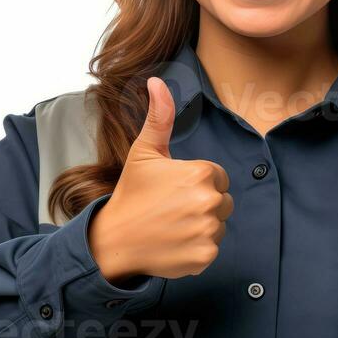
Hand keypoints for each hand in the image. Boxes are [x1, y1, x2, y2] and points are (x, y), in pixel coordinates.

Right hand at [87, 75, 233, 281]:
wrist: (114, 240)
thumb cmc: (131, 193)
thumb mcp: (144, 152)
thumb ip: (159, 117)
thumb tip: (157, 81)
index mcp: (200, 173)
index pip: (218, 178)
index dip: (196, 184)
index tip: (173, 191)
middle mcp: (208, 201)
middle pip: (223, 202)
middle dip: (201, 205)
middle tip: (171, 209)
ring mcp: (207, 231)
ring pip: (218, 225)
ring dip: (200, 227)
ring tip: (172, 226)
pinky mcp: (205, 256)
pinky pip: (212, 248)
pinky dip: (196, 249)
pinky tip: (174, 243)